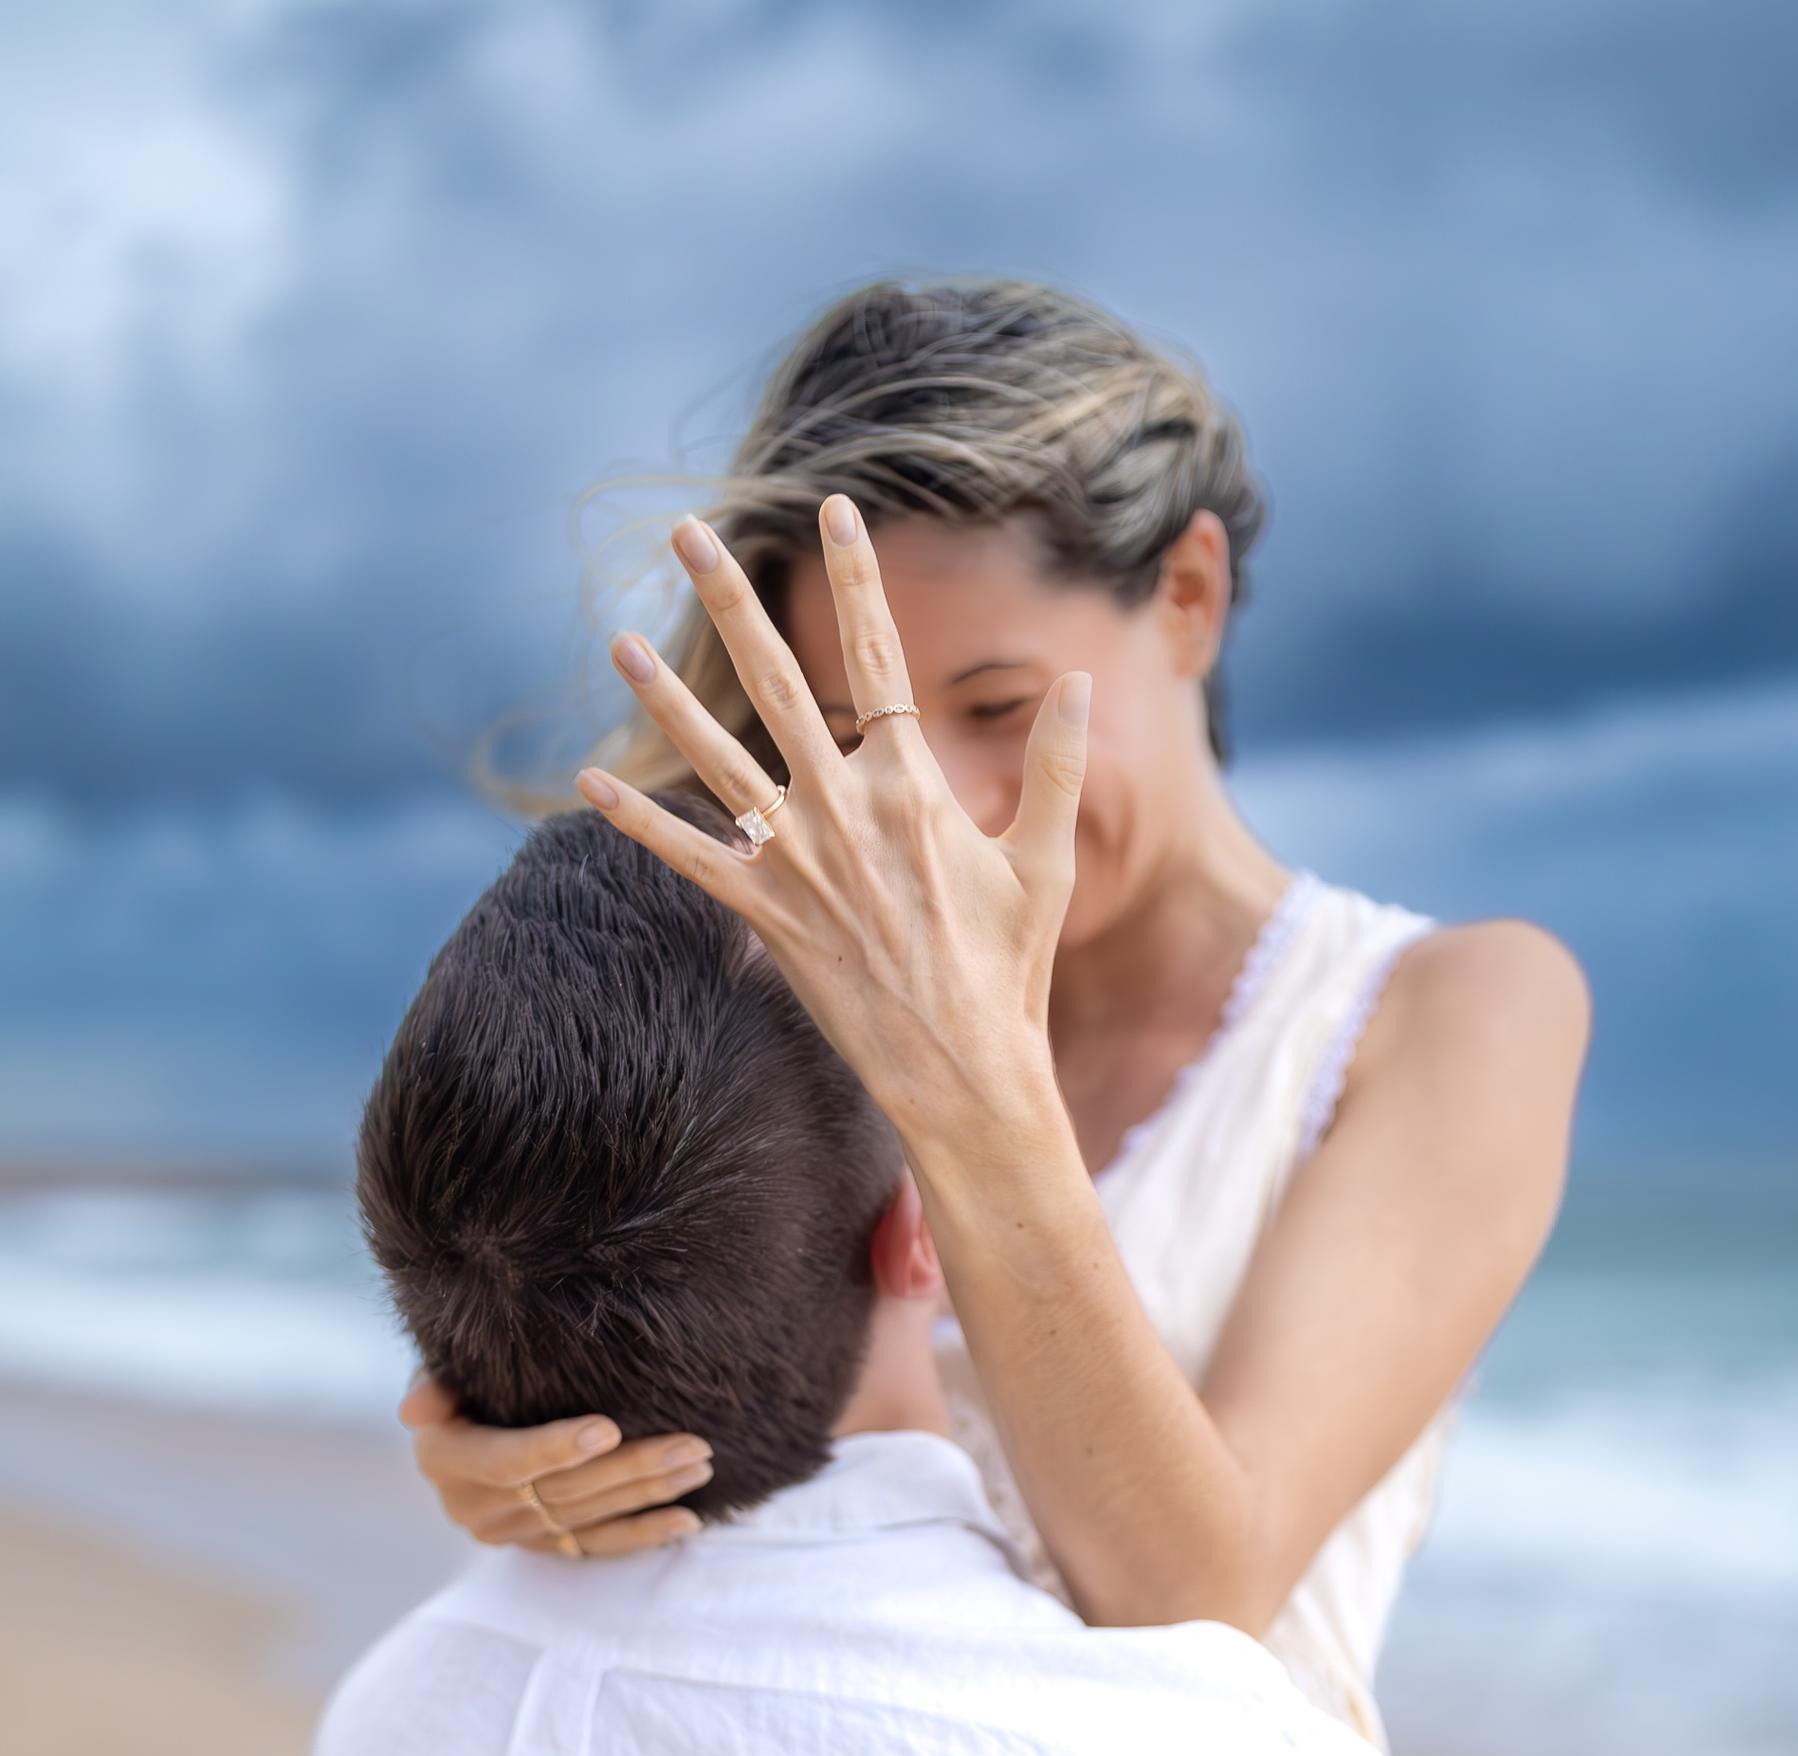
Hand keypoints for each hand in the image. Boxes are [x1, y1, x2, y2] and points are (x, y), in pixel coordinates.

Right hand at [400, 1376, 713, 1556]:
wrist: (467, 1418)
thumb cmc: (464, 1376)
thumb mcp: (443, 1369)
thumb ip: (435, 1384)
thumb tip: (415, 1413)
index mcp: (444, 1461)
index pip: (506, 1462)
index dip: (556, 1448)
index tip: (610, 1429)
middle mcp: (473, 1507)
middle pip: (563, 1492)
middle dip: (631, 1468)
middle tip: (692, 1445)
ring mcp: (511, 1533)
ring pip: (589, 1518)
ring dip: (649, 1495)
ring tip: (700, 1466)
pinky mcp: (541, 1547)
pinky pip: (598, 1547)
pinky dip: (644, 1534)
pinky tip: (687, 1519)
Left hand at [577, 500, 1089, 1152]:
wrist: (962, 1072)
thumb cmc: (1011, 972)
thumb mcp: (1047, 863)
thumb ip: (1057, 766)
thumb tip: (1076, 682)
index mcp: (915, 784)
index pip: (878, 655)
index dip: (857, 578)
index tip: (835, 510)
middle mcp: (845, 808)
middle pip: (776, 678)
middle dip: (730, 597)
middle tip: (689, 532)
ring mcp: (798, 862)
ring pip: (716, 757)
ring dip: (664, 696)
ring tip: (617, 640)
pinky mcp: (768, 916)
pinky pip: (689, 859)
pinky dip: (639, 822)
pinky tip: (588, 783)